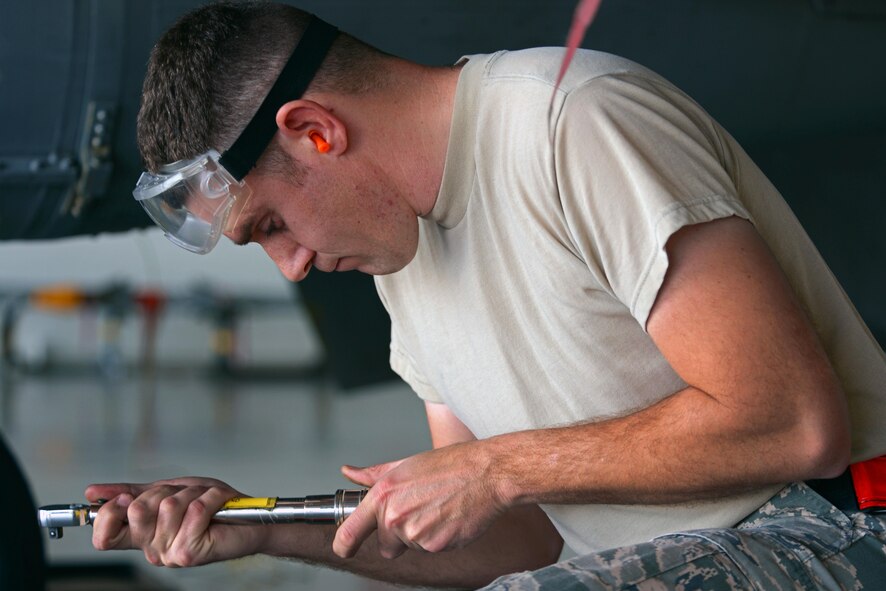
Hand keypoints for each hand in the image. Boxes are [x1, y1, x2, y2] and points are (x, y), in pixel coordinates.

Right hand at [85, 477, 265, 566]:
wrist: (248, 518)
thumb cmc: (212, 505)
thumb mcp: (170, 490)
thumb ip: (133, 492)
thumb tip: (92, 493)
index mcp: (143, 536)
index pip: (103, 536)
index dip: (109, 513)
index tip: (125, 497)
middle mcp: (152, 550)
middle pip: (136, 510)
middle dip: (164, 490)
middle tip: (185, 496)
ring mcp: (169, 554)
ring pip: (168, 505)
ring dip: (193, 493)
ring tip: (205, 502)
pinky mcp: (189, 552)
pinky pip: (192, 510)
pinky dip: (210, 498)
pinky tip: (217, 506)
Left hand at [333, 442, 508, 558]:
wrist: (486, 473)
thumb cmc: (449, 465)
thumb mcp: (405, 464)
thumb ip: (373, 475)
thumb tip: (349, 473)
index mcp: (383, 495)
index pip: (350, 531)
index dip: (343, 544)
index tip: (344, 548)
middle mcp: (395, 516)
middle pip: (385, 545)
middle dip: (398, 535)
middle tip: (419, 510)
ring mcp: (415, 534)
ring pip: (410, 547)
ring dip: (421, 534)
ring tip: (437, 508)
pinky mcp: (436, 546)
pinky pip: (430, 550)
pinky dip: (438, 538)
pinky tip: (448, 517)